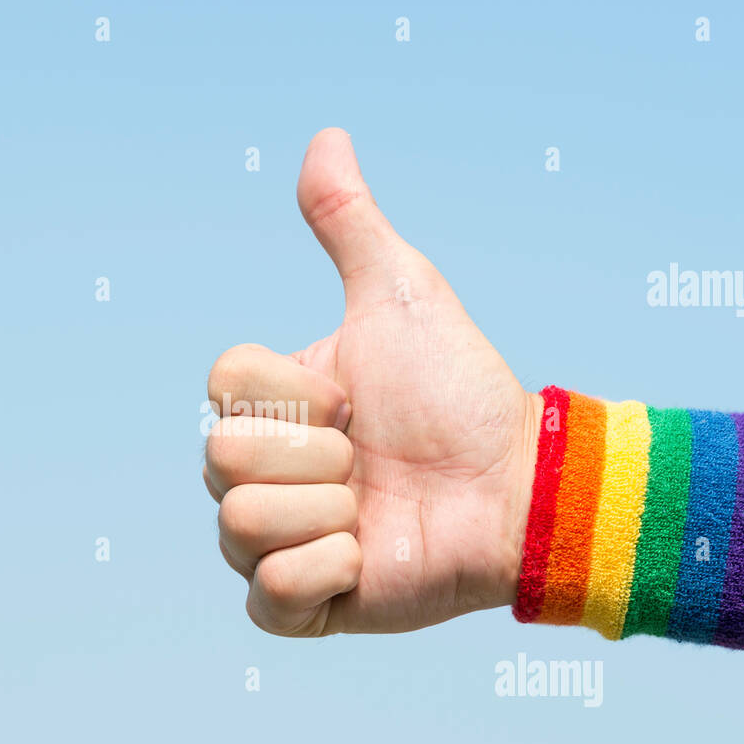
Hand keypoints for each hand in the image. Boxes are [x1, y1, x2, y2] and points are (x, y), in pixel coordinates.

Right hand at [204, 128, 542, 636]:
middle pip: (221, 460)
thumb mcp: (399, 295)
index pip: (223, 389)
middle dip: (317, 455)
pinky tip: (369, 557)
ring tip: (374, 511)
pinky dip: (326, 573)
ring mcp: (279, 542)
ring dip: (327, 512)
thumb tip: (326, 137)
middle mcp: (263, 474)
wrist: (521, 485)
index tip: (357, 401)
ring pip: (239, 525)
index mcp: (271, 408)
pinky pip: (267, 596)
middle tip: (371, 459)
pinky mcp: (303, 606)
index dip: (296, 392)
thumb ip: (350, 225)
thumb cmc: (460, 391)